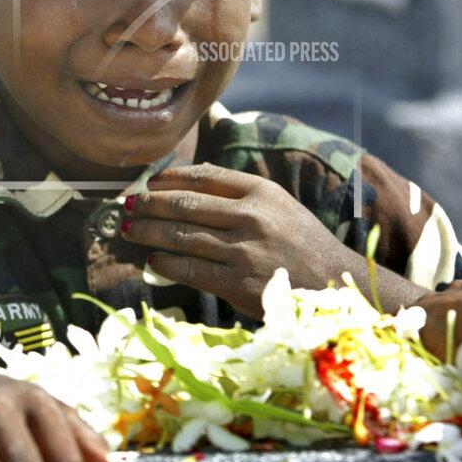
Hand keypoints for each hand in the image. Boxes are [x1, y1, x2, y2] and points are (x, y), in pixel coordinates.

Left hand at [121, 162, 348, 318]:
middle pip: (185, 205)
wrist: (333, 284)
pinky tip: (151, 260)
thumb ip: (238, 191)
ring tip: (129, 230)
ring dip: (148, 232)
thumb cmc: (300, 242)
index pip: (202, 176)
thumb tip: (186, 180)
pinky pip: (189, 269)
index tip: (149, 181)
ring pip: (181, 236)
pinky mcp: (237, 283)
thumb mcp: (277, 205)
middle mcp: (251, 217)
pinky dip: (164, 263)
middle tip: (128, 205)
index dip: (169, 177)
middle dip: (150, 204)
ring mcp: (244, 251)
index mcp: (260, 191)